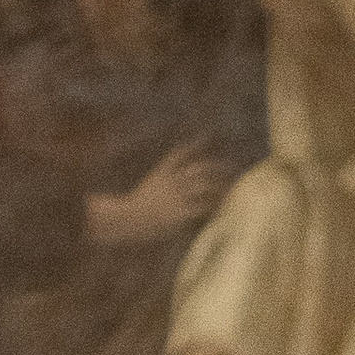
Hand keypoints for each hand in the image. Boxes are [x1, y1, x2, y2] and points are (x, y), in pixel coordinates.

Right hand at [84, 141, 234, 250]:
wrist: (123, 220)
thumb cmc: (130, 210)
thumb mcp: (145, 189)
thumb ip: (160, 182)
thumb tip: (174, 180)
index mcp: (161, 173)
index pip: (181, 153)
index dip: (195, 143)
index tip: (208, 134)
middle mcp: (171, 181)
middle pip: (199, 168)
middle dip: (217, 166)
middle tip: (232, 167)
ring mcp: (176, 196)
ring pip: (204, 185)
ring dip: (220, 186)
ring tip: (232, 189)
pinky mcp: (181, 213)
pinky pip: (202, 207)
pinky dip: (213, 206)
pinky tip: (222, 208)